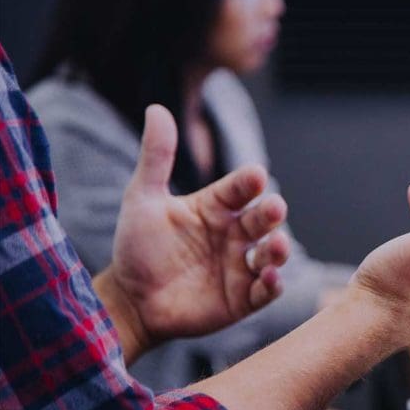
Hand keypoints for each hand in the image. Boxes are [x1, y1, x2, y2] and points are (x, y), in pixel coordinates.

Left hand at [95, 105, 290, 359]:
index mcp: (216, 207)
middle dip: (271, 213)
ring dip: (279, 249)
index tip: (255, 175)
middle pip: (262, 219)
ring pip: (272, 253)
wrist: (130, 300)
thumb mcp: (142, 199)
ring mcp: (241, 266)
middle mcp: (234, 234)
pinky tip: (269, 277)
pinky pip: (266, 290)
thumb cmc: (137, 248)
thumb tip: (157, 108)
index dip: (248, 182)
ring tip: (277, 246)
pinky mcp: (243, 298)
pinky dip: (273, 284)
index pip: (240, 189)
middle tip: (273, 208)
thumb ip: (156, 157)